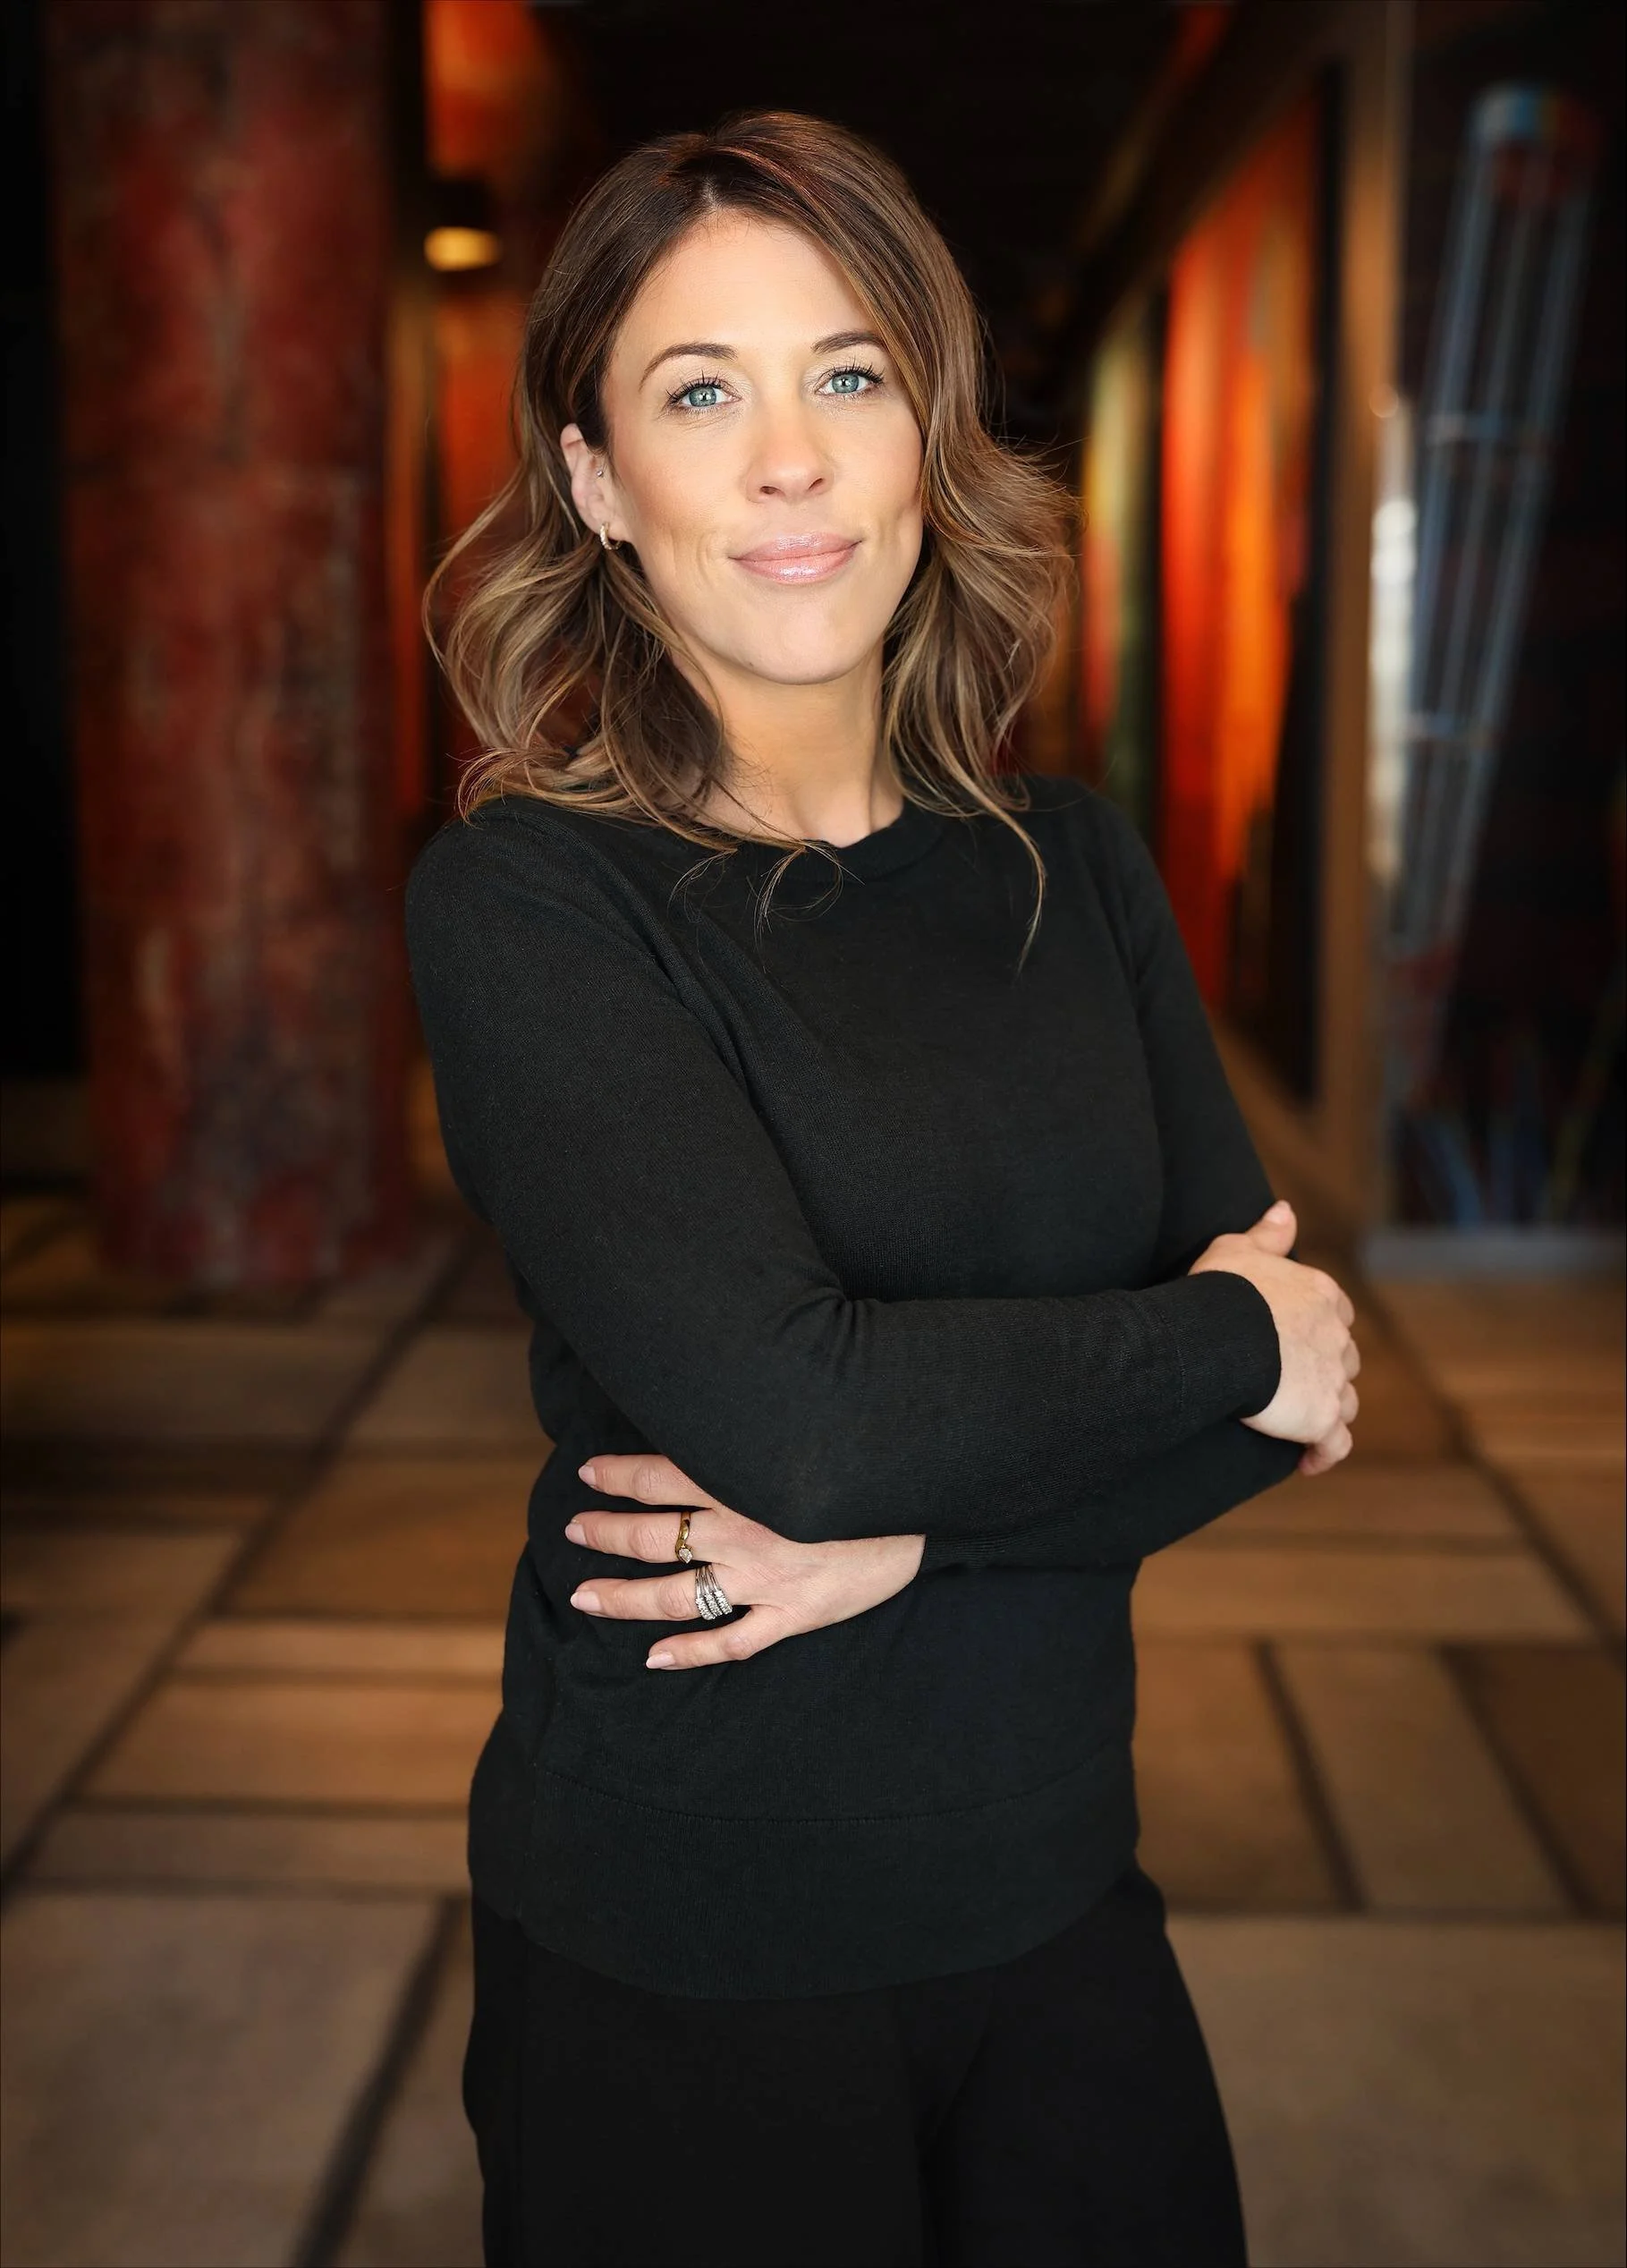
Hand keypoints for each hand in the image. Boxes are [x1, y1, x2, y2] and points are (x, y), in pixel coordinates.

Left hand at [563, 1454, 924, 1670]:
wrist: (928, 1497)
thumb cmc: (864, 1458)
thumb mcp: (799, 1434)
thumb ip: (744, 1439)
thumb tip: (701, 1429)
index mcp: (741, 1481)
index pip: (658, 1477)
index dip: (615, 1476)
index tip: (587, 1475)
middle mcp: (743, 1530)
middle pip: (653, 1536)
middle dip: (605, 1534)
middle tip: (573, 1530)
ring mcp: (766, 1579)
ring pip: (675, 1595)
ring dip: (623, 1597)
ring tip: (584, 1594)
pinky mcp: (793, 1614)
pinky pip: (731, 1642)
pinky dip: (689, 1653)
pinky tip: (653, 1657)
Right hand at [1190, 1199, 1359, 1476]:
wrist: (1219, 1335)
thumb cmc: (1222, 1290)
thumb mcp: (1238, 1249)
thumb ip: (1267, 1234)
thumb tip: (1286, 1210)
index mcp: (1321, 1295)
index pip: (1337, 1313)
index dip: (1321, 1327)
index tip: (1296, 1338)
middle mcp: (1336, 1336)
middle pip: (1344, 1359)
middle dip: (1326, 1370)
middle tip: (1290, 1383)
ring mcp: (1333, 1379)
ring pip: (1345, 1401)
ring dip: (1327, 1411)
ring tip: (1298, 1423)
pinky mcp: (1321, 1418)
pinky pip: (1334, 1443)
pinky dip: (1325, 1453)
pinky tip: (1308, 1462)